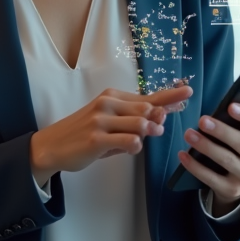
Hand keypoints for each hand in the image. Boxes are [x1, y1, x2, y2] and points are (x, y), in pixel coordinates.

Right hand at [30, 85, 192, 185]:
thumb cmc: (84, 134)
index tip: (187, 92)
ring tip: (146, 137)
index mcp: (112, 97)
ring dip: (149, 131)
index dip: (169, 96)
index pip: (147, 96)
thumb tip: (162, 117)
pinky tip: (131, 148)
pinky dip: (135, 146)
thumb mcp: (108, 122)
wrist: (52, 145)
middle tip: (159, 128)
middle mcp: (107, 104)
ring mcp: (101, 121)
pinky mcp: (96, 139)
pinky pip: (128, 141)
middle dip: (160, 117)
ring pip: (139, 124)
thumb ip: (133, 120)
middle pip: (146, 108)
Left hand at [177, 103, 239, 212]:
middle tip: (202, 121)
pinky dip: (195, 166)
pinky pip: (211, 178)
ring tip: (189, 135)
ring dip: (205, 146)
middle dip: (220, 130)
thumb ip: (234, 123)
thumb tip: (215, 113)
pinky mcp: (232, 190)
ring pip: (226, 159)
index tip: (230, 106)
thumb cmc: (236, 148)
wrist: (237, 180)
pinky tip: (183, 155)